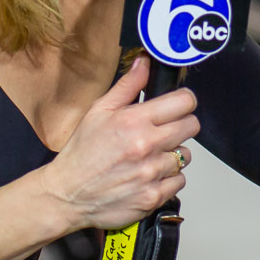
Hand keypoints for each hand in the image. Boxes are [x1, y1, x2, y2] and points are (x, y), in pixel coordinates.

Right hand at [41, 58, 198, 231]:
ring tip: (149, 157)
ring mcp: (152, 173)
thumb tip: (145, 62)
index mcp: (134, 121)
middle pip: (192, 127)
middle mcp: (147, 145)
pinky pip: (179, 181)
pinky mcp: (154, 197)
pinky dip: (168, 179)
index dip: (184, 101)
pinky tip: (148, 175)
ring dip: (172, 155)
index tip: (178, 105)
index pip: (185, 102)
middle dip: (181, 125)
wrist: (68, 195)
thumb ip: (127, 86)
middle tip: (164, 131)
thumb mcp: (98, 111)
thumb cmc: (81, 153)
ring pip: (185, 156)